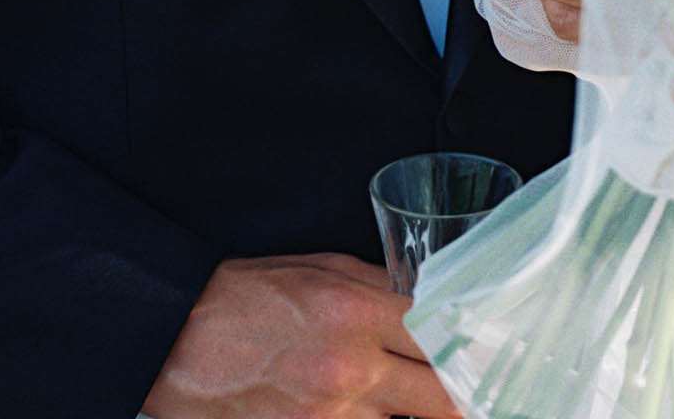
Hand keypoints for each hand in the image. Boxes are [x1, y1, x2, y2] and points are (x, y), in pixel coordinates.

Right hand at [144, 252, 462, 417]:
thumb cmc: (245, 296)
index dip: (478, 349)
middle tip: (487, 400)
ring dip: (415, 415)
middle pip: (442, 399)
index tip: (500, 359)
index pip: (445, 335)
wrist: (173, 339)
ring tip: (423, 404)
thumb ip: (380, 289)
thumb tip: (426, 303)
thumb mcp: (321, 270)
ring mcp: (328, 416)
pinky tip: (381, 414)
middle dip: (467, 402)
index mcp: (358, 313)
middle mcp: (350, 370)